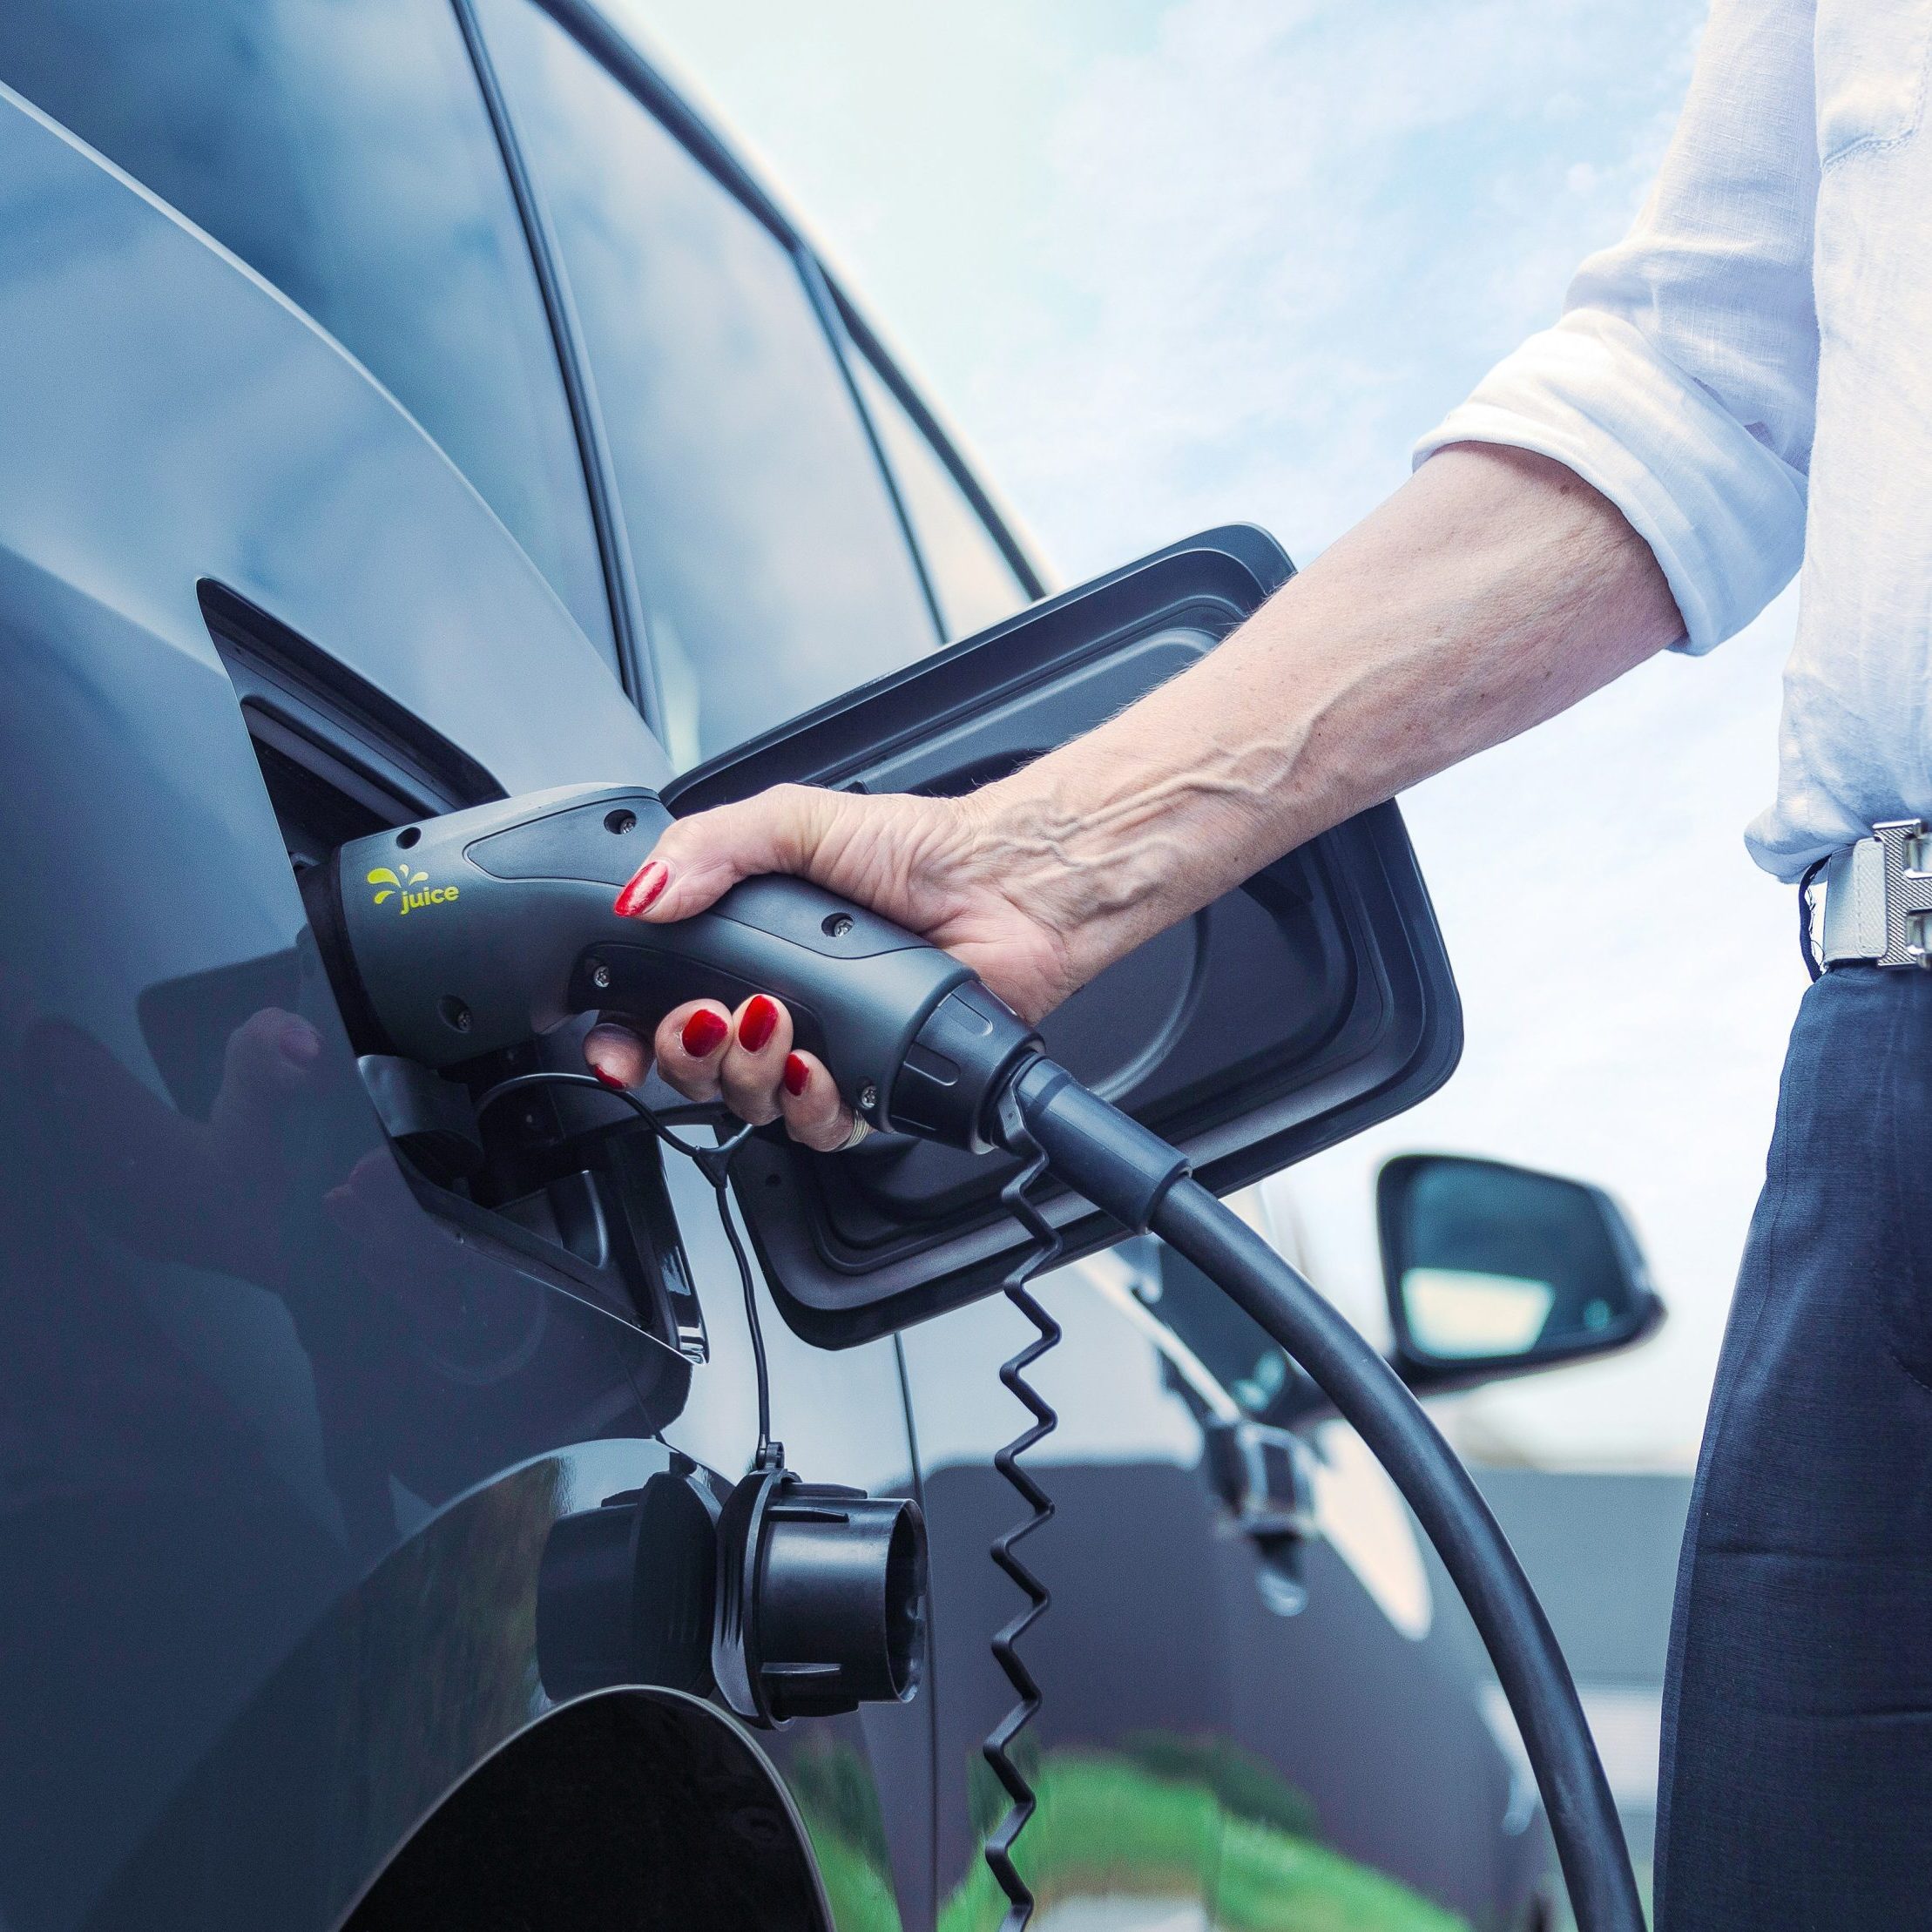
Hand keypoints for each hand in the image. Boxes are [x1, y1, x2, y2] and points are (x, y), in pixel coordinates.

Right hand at [582, 783, 1081, 1141]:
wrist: (1009, 885)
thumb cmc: (919, 850)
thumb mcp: (795, 821)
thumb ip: (709, 847)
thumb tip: (641, 893)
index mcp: (746, 947)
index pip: (659, 1007)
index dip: (628, 1037)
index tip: (615, 1044)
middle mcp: (780, 1006)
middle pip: (696, 1069)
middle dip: (685, 1054)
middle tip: (705, 1017)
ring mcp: (827, 1051)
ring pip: (752, 1107)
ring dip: (746, 1076)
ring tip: (773, 1025)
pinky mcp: (877, 1089)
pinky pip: (823, 1129)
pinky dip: (808, 1106)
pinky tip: (816, 1066)